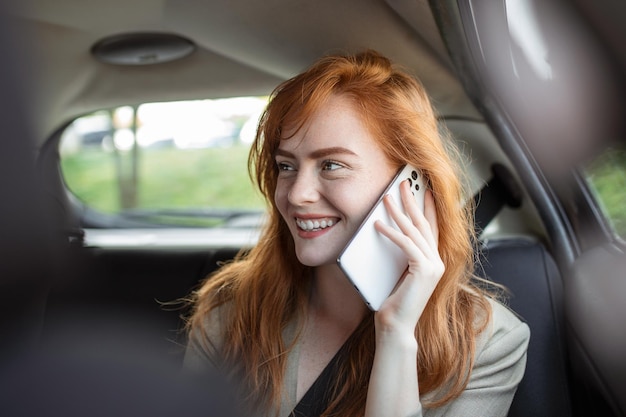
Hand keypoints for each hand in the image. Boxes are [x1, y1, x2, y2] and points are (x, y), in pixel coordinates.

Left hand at [373, 180, 444, 335]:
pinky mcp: (424, 270)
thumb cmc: (393, 301)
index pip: (431, 227)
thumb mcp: (398, 271)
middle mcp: (438, 261)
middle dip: (413, 201)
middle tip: (403, 183)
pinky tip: (378, 224)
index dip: (429, 207)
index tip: (424, 189)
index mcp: (433, 261)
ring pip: (415, 231)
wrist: (396, 326)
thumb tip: (388, 229)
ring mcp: (433, 266)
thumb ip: (401, 253)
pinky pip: (405, 244)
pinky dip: (390, 233)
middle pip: (424, 223)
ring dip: (399, 212)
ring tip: (386, 198)